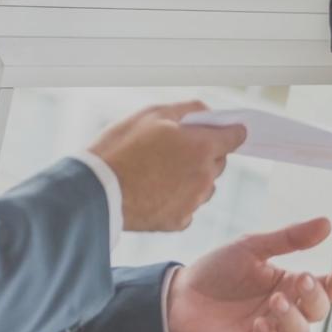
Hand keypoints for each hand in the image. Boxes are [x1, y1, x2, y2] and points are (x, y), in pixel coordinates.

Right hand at [87, 102, 245, 231]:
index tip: (228, 130)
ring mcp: (193, 202)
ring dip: (193, 176)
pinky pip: (189, 206)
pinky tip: (155, 190)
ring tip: (161, 170)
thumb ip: (188, 110)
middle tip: (176, 147)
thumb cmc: (120, 150)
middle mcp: (204, 177)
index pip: (235, 136)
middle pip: (219, 161)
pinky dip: (179, 198)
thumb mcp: (151, 114)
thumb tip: (206, 114)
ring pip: (205, 185)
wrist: (96, 192)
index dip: (231, 130)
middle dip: (206, 152)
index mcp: (201, 147)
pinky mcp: (178, 221)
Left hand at [167, 217, 331, 331]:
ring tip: (274, 302)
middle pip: (318, 311)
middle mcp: (285, 309)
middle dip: (314, 297)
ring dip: (292, 318)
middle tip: (298, 278)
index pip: (324, 287)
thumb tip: (327, 223)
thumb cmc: (217, 270)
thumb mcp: (252, 246)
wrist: (179, 295)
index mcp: (289, 283)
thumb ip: (290, 238)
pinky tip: (260, 324)